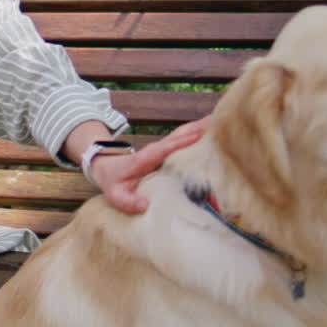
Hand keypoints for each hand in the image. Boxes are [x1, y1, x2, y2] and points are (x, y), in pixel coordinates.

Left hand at [90, 116, 209, 213]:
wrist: (106, 167)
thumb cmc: (113, 181)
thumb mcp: (116, 195)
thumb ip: (128, 202)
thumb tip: (144, 206)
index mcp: (146, 158)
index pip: (165, 148)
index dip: (181, 142)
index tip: (198, 136)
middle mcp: (157, 149)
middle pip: (179, 135)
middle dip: (197, 128)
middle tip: (217, 120)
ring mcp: (163, 148)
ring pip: (184, 134)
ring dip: (200, 127)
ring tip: (220, 120)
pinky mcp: (168, 150)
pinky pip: (184, 139)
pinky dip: (198, 133)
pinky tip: (211, 129)